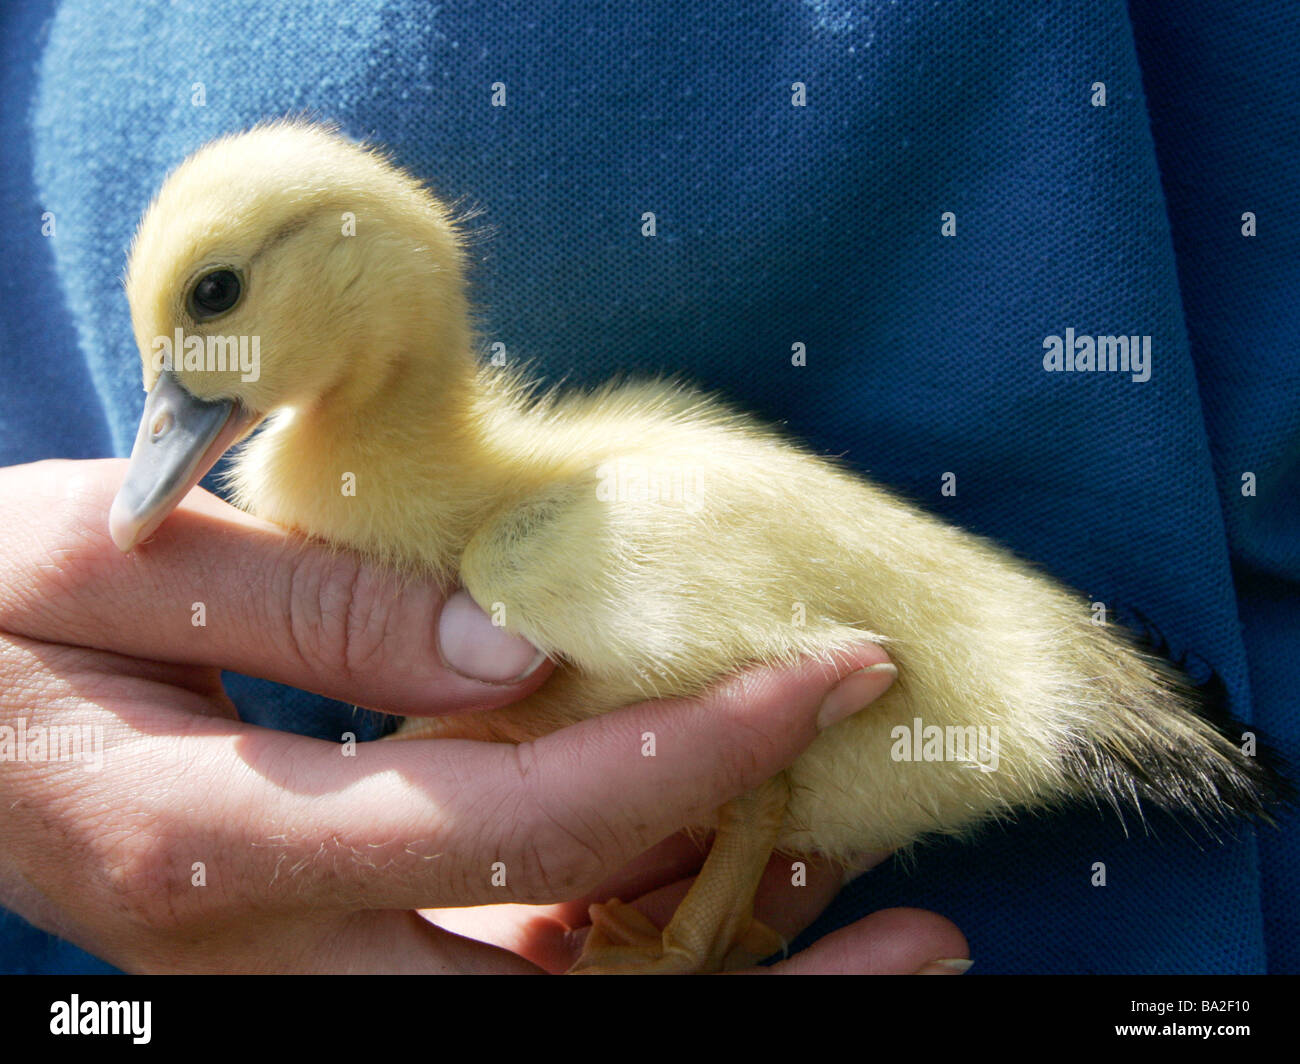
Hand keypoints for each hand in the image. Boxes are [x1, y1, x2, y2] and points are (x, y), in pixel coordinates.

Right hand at [0, 459, 965, 972]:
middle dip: (751, 971)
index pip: (526, 817)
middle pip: (557, 1002)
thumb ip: (322, 606)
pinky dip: (616, 941)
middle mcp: (272, 957)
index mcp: (219, 842)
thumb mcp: (114, 562)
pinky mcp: (313, 956)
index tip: (830, 678)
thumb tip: (527, 650)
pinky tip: (703, 884)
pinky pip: (493, 974)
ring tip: (850, 915)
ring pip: (538, 1011)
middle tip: (917, 933)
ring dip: (703, 971)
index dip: (700, 750)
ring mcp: (294, 979)